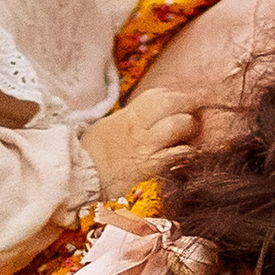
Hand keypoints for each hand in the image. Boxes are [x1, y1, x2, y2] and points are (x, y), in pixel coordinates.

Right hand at [80, 96, 203, 197]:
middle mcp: (138, 126)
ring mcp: (146, 146)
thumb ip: (130, 121)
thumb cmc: (91, 156)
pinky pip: (179, 154)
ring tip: (192, 136)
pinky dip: (189, 153)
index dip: (175, 96)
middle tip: (196, 115)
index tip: (183, 102)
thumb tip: (150, 119)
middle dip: (190, 105)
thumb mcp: (107, 129)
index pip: (158, 95)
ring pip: (180, 125)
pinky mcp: (151, 166)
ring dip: (191, 128)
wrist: (78, 179)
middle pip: (174, 103)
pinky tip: (190, 156)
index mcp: (127, 115)